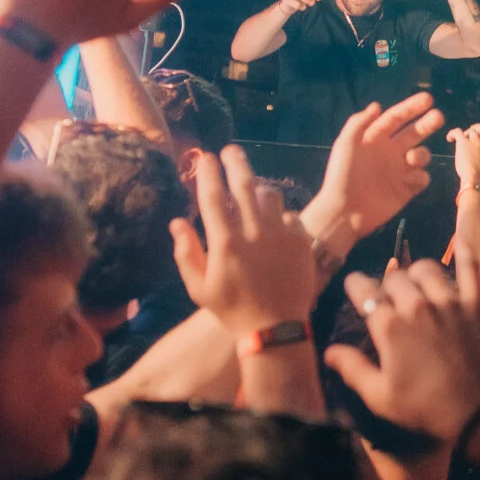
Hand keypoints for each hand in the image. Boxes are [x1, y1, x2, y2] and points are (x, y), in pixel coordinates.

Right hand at [170, 148, 317, 336]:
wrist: (276, 329)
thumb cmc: (232, 311)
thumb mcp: (199, 288)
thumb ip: (185, 253)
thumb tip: (177, 222)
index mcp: (224, 242)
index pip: (212, 196)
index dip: (208, 172)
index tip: (206, 157)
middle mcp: (253, 232)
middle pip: (244, 183)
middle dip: (236, 162)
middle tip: (231, 150)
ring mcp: (280, 234)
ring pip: (270, 194)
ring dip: (259, 189)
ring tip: (253, 193)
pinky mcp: (302, 240)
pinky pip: (290, 214)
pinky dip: (280, 215)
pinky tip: (274, 224)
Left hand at [307, 91, 444, 240]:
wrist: (345, 211)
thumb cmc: (342, 176)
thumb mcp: (345, 144)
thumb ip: (359, 123)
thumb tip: (377, 105)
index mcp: (375, 139)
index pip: (396, 118)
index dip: (411, 108)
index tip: (428, 99)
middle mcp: (390, 152)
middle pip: (414, 133)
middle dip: (427, 124)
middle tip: (438, 117)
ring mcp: (399, 171)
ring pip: (422, 155)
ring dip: (421, 154)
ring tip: (411, 159)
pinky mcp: (406, 190)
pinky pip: (422, 178)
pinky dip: (420, 176)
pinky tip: (409, 180)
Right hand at [325, 253, 479, 441]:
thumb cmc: (425, 406)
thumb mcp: (381, 396)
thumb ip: (353, 369)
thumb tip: (328, 352)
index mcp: (390, 326)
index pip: (364, 292)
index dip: (356, 285)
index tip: (354, 285)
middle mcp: (417, 305)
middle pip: (395, 277)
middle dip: (388, 284)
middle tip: (390, 297)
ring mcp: (449, 301)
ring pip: (427, 268)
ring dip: (417, 273)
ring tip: (418, 284)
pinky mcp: (476, 303)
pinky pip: (470, 268)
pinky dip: (464, 253)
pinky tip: (461, 241)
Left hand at [447, 123, 479, 191]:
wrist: (475, 181)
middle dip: (477, 129)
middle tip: (472, 135)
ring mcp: (474, 140)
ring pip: (470, 130)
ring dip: (466, 134)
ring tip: (463, 140)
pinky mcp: (462, 142)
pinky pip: (457, 132)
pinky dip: (452, 133)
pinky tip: (450, 138)